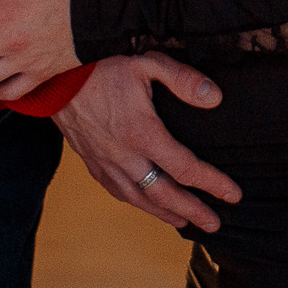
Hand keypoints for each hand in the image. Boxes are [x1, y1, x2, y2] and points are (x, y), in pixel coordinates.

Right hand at [52, 54, 240, 232]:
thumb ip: (182, 79)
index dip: (212, 184)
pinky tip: (147, 205)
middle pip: (165, 194)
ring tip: (185, 222)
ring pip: (140, 199)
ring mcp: (106, 164)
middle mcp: (124, 156)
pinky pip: (118, 192)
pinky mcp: (92, 164)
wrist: (54, 79)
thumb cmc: (100, 68)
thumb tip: (214, 96)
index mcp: (142, 133)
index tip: (232, 194)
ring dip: (165, 214)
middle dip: (193, 211)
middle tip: (214, 224)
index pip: (185, 168)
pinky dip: (138, 203)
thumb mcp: (146, 64)